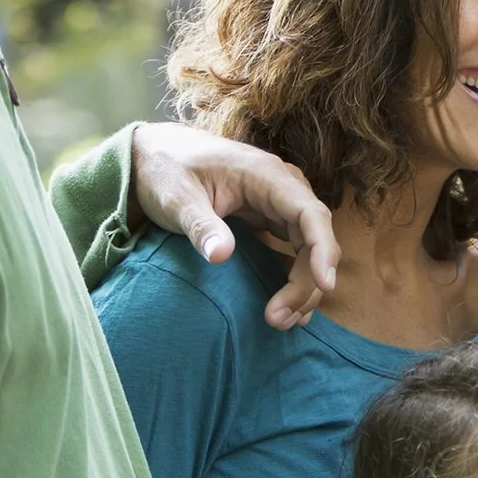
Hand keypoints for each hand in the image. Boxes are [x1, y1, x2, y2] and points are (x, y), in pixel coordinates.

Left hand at [128, 122, 337, 329]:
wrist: (153, 157)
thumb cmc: (167, 171)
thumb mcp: (177, 199)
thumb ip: (201, 226)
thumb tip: (221, 256)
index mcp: (267, 176)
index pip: (310, 214)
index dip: (322, 250)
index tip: (323, 285)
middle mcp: (283, 189)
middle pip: (314, 238)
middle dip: (306, 282)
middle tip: (278, 318)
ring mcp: (278, 205)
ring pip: (309, 248)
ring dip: (302, 286)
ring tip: (280, 321)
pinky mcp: (269, 219)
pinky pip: (294, 250)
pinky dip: (294, 279)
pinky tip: (287, 308)